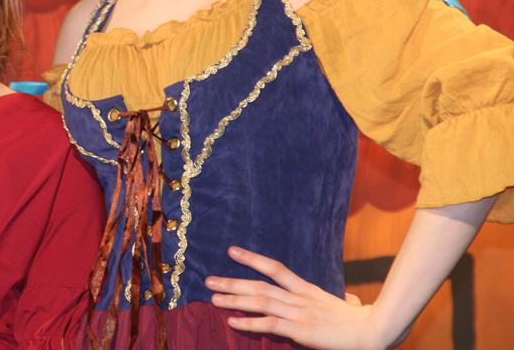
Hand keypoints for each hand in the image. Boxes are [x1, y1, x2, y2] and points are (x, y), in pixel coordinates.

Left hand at [206, 246, 386, 349]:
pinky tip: (233, 322)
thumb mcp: (348, 307)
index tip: (232, 251)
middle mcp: (298, 298)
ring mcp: (298, 313)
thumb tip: (350, 299)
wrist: (374, 331)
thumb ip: (343, 301)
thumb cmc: (363, 322)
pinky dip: (249, 323)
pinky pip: (269, 325)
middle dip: (232, 281)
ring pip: (260, 301)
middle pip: (259, 285)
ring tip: (213, 298)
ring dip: (234, 299)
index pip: (275, 268)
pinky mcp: (300, 330)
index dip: (252, 259)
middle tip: (209, 280)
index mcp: (308, 290)